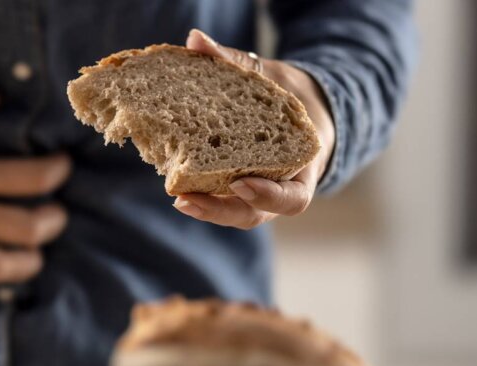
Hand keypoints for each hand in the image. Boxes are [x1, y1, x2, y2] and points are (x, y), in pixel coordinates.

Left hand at [173, 29, 335, 228]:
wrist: (297, 107)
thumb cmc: (287, 95)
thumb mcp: (271, 77)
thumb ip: (236, 62)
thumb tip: (196, 41)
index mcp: (303, 167)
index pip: (292, 199)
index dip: (268, 195)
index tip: (240, 183)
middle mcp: (280, 187)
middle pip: (254, 214)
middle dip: (220, 211)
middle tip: (185, 200)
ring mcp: (258, 192)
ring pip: (235, 212)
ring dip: (206, 208)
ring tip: (177, 198)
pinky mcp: (236, 188)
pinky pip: (221, 196)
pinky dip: (200, 191)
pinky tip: (173, 181)